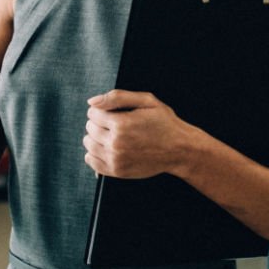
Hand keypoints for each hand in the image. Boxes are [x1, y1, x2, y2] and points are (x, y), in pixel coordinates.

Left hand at [84, 89, 201, 178]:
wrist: (180, 150)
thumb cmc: (165, 123)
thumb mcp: (147, 101)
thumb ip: (117, 97)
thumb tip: (92, 102)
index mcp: (122, 124)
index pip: (93, 113)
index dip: (101, 110)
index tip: (111, 112)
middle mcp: (116, 143)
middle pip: (90, 128)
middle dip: (98, 123)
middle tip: (114, 123)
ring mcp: (116, 159)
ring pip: (89, 145)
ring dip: (95, 137)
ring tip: (111, 135)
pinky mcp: (117, 171)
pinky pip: (92, 162)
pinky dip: (93, 154)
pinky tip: (106, 148)